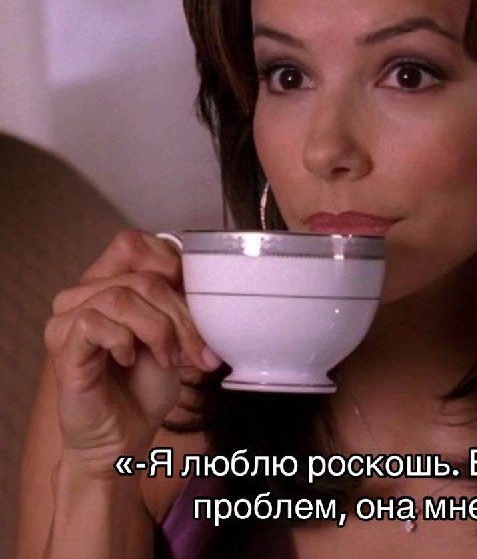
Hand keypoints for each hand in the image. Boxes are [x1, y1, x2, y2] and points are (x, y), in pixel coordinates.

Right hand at [44, 229, 220, 474]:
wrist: (125, 435)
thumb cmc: (146, 383)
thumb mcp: (176, 334)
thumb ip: (183, 303)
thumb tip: (211, 288)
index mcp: (111, 281)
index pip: (134, 243)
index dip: (169, 264)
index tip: (197, 300)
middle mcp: (84, 293)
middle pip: (142, 277)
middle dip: (180, 315)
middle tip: (197, 350)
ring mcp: (68, 318)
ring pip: (121, 296)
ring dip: (158, 330)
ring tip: (168, 359)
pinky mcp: (63, 346)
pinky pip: (94, 322)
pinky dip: (124, 340)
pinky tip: (129, 360)